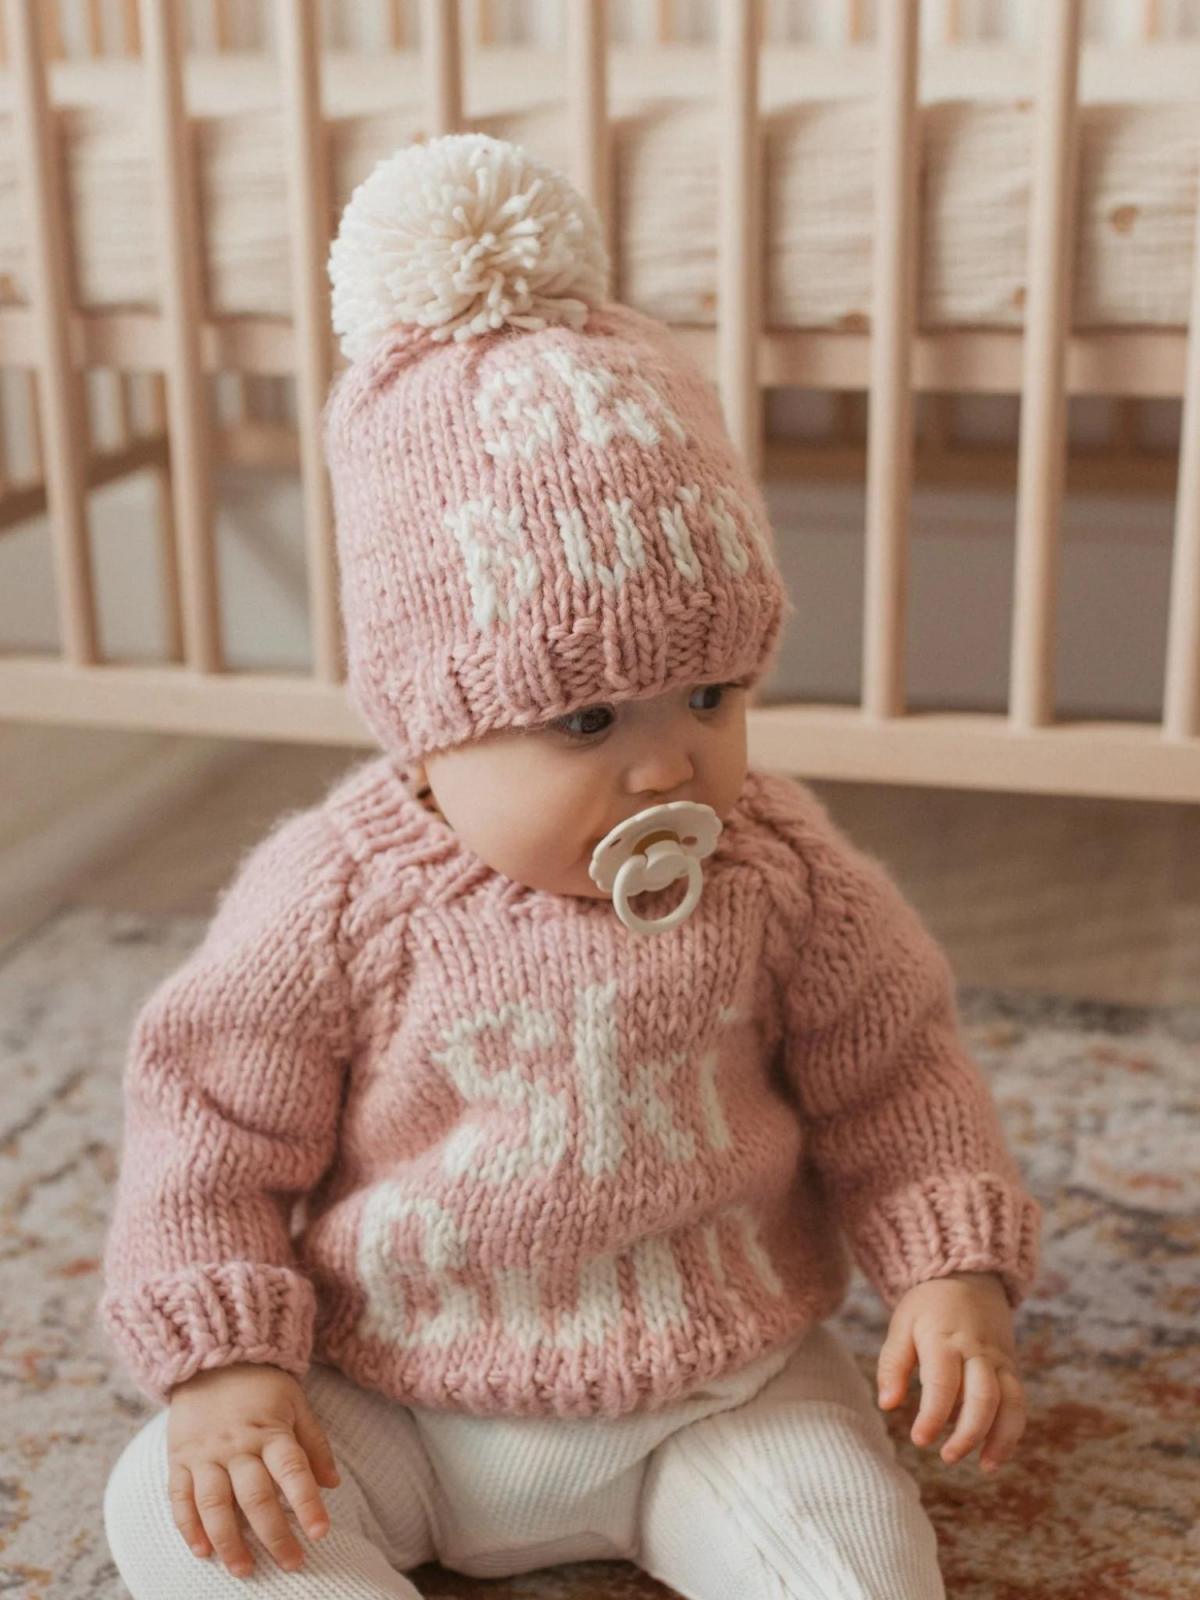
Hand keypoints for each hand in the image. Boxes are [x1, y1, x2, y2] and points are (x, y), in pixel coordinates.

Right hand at [167, 1361, 340, 1578]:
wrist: (212, 1358)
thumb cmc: (262, 1386)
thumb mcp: (296, 1404)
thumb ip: (314, 1444)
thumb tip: (333, 1484)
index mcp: (270, 1430)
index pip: (293, 1471)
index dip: (307, 1503)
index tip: (320, 1533)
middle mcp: (238, 1444)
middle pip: (256, 1496)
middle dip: (274, 1535)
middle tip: (292, 1564)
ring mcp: (206, 1453)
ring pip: (215, 1504)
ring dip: (229, 1541)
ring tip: (244, 1569)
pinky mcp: (180, 1458)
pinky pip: (180, 1497)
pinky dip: (188, 1527)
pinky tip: (201, 1552)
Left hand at [875, 1271, 1026, 1474]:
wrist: (966, 1277)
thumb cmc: (927, 1307)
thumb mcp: (901, 1325)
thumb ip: (892, 1364)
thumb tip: (887, 1406)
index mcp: (944, 1339)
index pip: (942, 1382)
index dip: (933, 1415)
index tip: (919, 1440)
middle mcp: (976, 1351)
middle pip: (982, 1397)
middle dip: (967, 1433)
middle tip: (946, 1457)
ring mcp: (998, 1360)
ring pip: (1008, 1403)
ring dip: (999, 1438)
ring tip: (984, 1467)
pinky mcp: (1010, 1368)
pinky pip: (1019, 1402)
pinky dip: (1012, 1431)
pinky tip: (996, 1455)